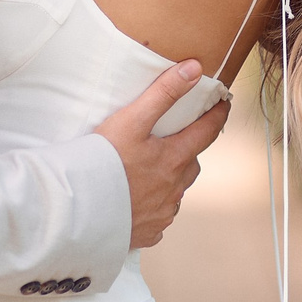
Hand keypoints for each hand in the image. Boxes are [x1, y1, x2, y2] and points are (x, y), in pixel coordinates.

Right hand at [94, 62, 229, 249]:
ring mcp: (162, 213)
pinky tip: (137, 202)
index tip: (224, 105)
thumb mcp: (132, 120)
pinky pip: (159, 217)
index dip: (217, 116)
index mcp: (174, 159)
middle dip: (188, 151)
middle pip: (191, 164)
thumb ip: (163, 93)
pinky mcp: (147, 232)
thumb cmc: (102, 162)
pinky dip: (154, 207)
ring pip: (176, 192)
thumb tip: (193, 69)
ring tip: (151, 173)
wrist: (77, 209)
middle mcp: (174, 189)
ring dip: (171, 181)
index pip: (206, 132)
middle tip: (177, 141)